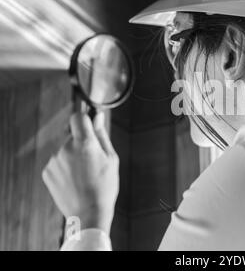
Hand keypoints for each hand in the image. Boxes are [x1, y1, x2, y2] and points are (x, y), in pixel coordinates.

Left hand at [42, 112, 118, 233]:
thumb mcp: (111, 159)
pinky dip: (65, 166)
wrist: (88, 213)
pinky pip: (57, 161)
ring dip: (72, 155)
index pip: (78, 117)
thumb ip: (102, 135)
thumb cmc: (104, 186)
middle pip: (72, 134)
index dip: (85, 120)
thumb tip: (98, 117)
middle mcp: (66, 149)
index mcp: (84, 143)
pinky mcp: (47, 171)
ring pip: (64, 148)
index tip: (90, 127)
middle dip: (80, 142)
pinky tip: (74, 180)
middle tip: (92, 160)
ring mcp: (54, 160)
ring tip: (83, 174)